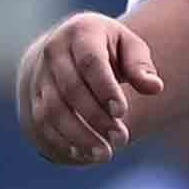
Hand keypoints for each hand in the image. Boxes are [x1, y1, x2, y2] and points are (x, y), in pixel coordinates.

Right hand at [16, 13, 171, 165]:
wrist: (66, 51)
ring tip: (105, 154)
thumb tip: (155, 87)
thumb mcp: (128, 47)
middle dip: (96, 118)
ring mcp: (39, 77)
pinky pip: (43, 125)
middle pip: (71, 89)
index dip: (105, 89)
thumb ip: (141, 66)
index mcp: (80, 32)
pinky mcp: (33, 100)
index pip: (90, 62)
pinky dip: (63, 143)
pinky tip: (85, 155)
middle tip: (121, 139)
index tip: (122, 112)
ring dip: (79, 136)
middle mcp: (53, 52)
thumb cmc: (107, 50)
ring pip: (53, 111)